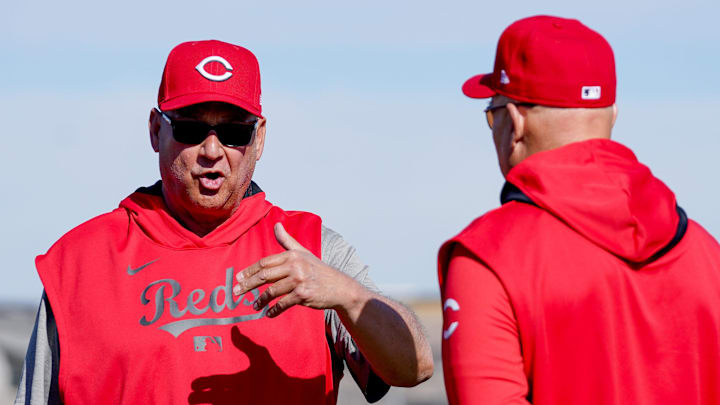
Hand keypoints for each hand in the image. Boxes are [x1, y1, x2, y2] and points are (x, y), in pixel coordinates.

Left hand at [233, 223, 362, 317]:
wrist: (340, 287)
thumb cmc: (319, 270)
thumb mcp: (303, 252)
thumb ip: (287, 240)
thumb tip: (276, 224)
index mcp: (292, 255)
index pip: (265, 262)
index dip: (250, 270)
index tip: (239, 277)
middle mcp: (295, 266)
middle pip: (264, 276)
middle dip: (248, 284)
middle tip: (236, 292)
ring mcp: (299, 281)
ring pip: (272, 291)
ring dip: (260, 300)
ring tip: (254, 305)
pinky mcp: (303, 295)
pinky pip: (283, 304)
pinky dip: (274, 310)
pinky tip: (268, 313)